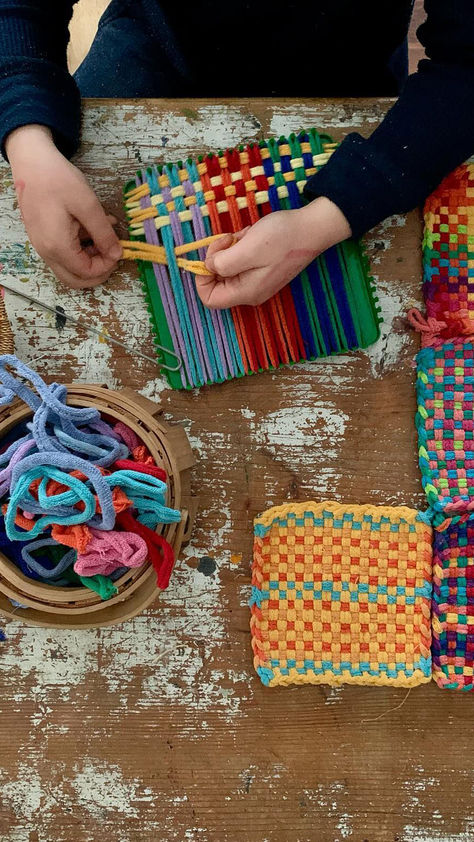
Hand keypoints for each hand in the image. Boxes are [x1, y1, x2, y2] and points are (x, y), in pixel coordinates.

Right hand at [6, 125, 121, 288]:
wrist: (31, 161)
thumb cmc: (58, 179)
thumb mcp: (88, 205)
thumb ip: (103, 233)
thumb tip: (117, 254)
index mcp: (57, 246)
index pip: (87, 272)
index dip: (106, 266)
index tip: (119, 250)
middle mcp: (46, 251)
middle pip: (75, 279)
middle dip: (98, 272)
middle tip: (114, 255)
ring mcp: (42, 245)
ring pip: (69, 267)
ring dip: (91, 258)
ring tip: (106, 235)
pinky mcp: (43, 237)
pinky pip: (63, 252)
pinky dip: (81, 246)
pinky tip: (93, 227)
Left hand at [197, 197, 351, 308]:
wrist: (312, 228)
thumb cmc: (282, 238)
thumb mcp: (247, 248)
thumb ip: (222, 262)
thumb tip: (208, 266)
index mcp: (246, 292)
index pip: (209, 299)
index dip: (202, 277)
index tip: (213, 255)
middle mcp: (250, 292)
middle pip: (217, 281)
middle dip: (218, 257)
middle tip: (230, 239)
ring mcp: (257, 281)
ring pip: (228, 268)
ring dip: (230, 248)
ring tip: (246, 235)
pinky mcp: (262, 270)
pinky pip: (240, 261)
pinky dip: (241, 246)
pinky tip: (252, 236)